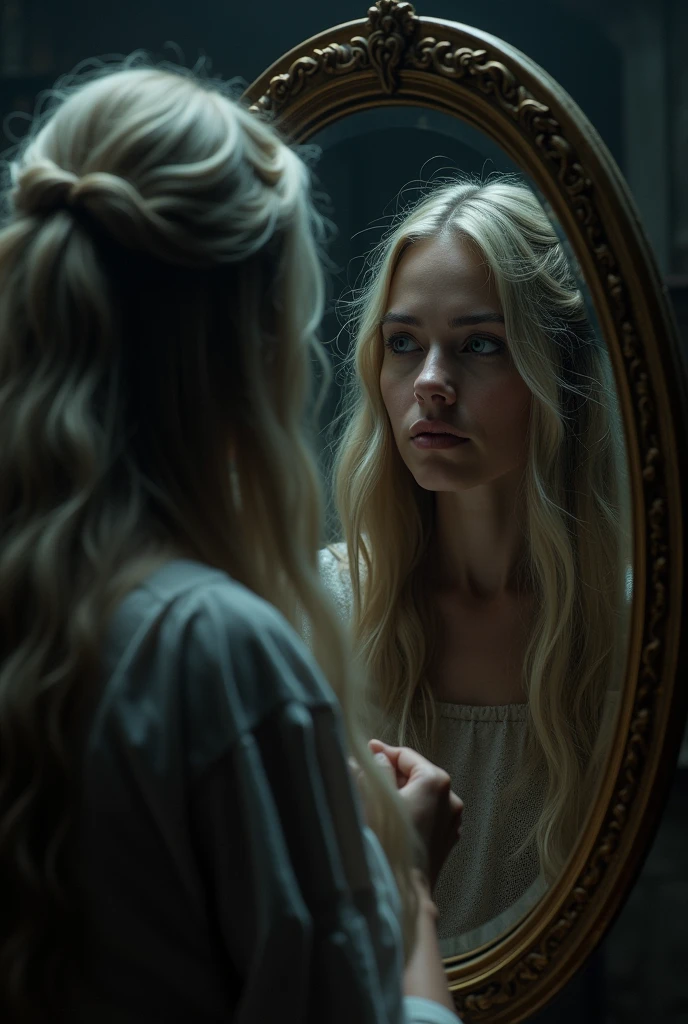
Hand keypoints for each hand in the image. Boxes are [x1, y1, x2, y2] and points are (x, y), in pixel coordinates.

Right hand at [369, 739, 462, 891]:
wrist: (402, 891)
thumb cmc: (386, 841)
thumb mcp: (375, 797)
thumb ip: (378, 770)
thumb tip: (378, 757)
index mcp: (435, 781)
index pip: (405, 756)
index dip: (382, 751)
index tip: (365, 749)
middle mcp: (450, 798)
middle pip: (414, 775)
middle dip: (389, 774)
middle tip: (364, 773)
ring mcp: (452, 821)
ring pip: (420, 795)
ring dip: (399, 793)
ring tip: (374, 796)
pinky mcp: (447, 840)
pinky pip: (426, 815)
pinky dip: (410, 811)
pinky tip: (390, 818)